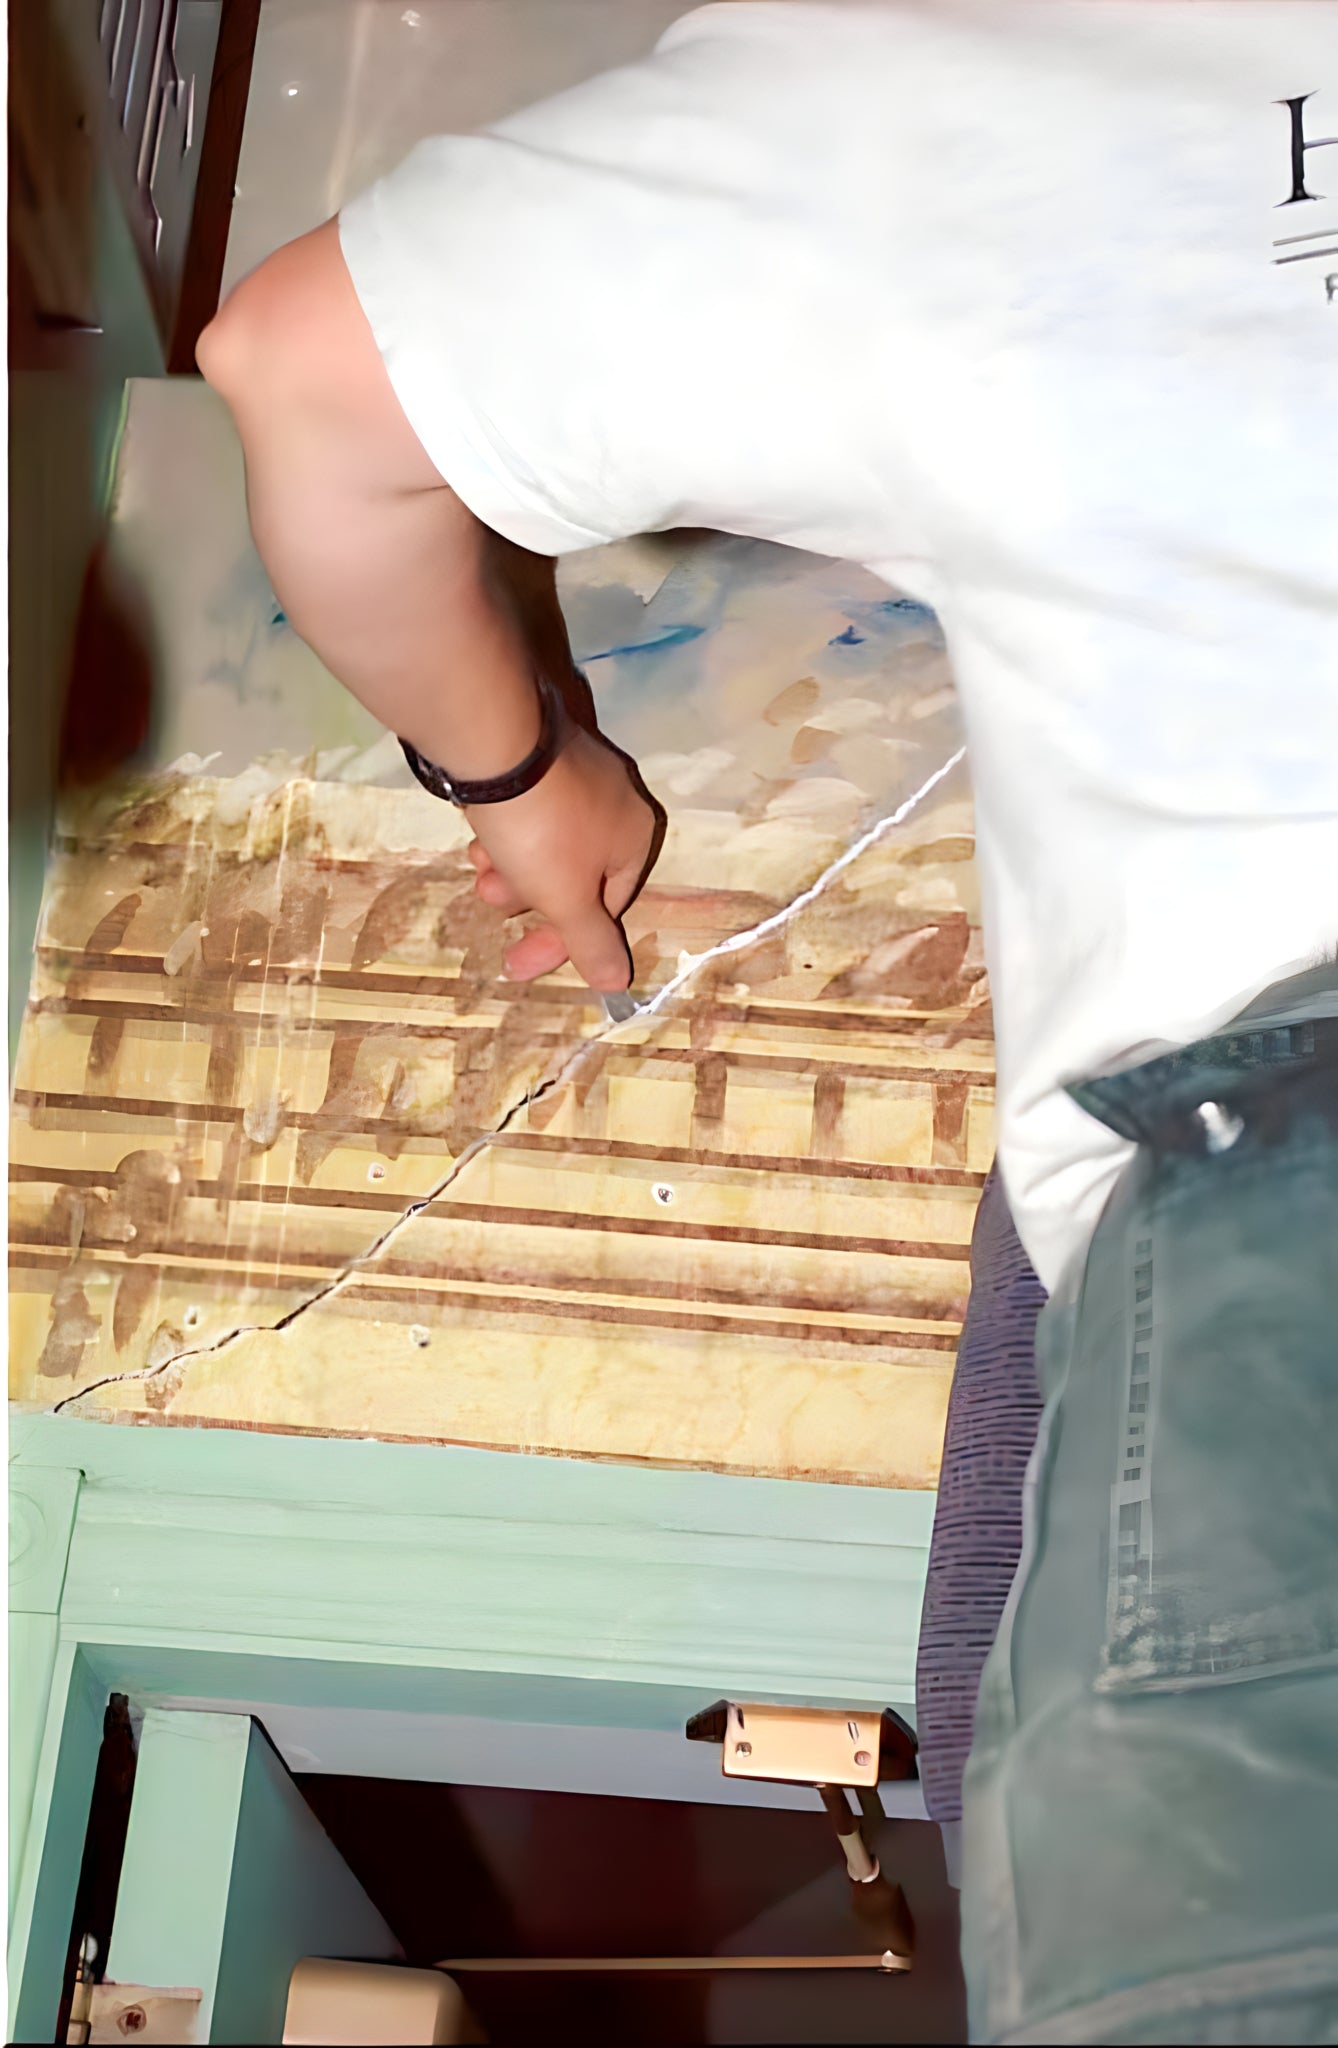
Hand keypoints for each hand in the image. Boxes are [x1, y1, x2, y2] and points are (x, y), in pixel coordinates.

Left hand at [466, 725, 659, 989]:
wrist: (496, 741)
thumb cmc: (542, 830)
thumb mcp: (568, 898)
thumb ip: (591, 942)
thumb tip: (619, 985)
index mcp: (637, 836)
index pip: (608, 907)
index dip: (562, 942)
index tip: (516, 963)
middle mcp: (617, 801)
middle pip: (575, 875)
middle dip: (529, 898)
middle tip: (490, 900)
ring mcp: (579, 772)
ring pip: (548, 843)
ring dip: (511, 868)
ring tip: (480, 867)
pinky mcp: (541, 755)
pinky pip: (531, 810)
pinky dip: (506, 832)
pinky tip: (478, 835)